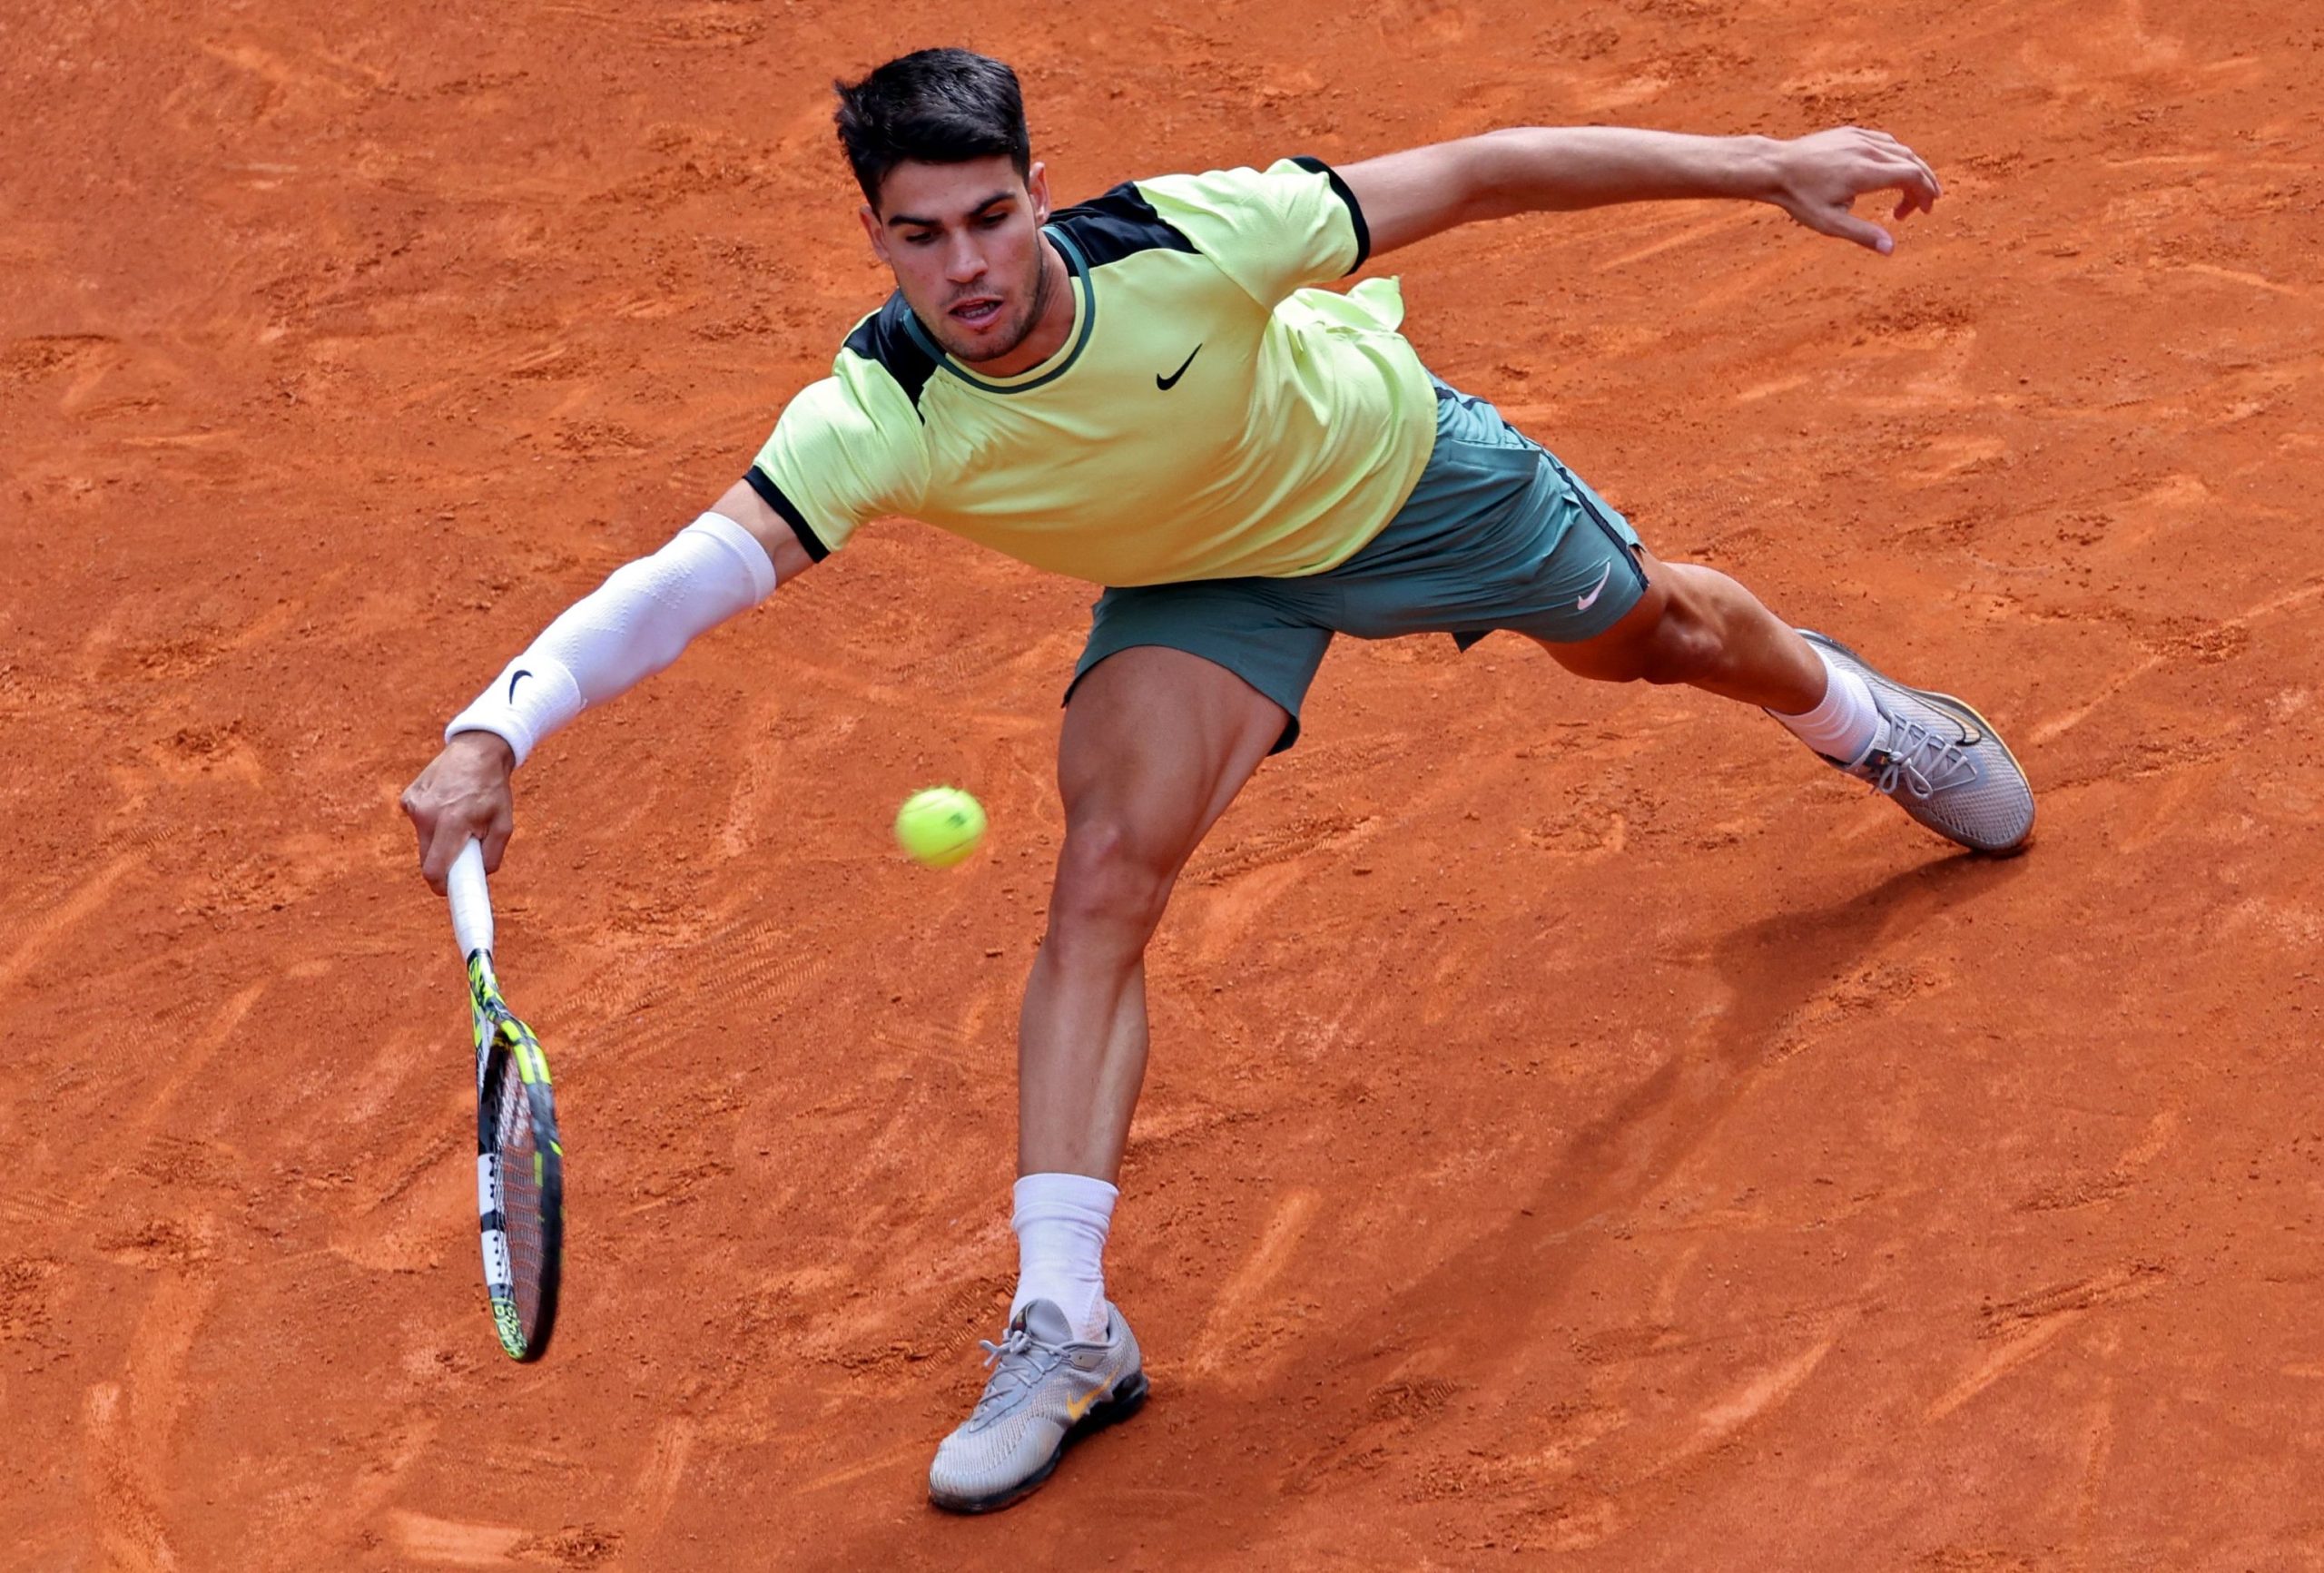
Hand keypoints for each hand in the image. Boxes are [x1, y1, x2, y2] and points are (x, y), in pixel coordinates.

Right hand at [400, 732, 515, 894]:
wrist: (477, 751)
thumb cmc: (493, 790)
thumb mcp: (505, 825)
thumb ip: (492, 856)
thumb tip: (478, 877)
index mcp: (452, 823)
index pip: (434, 870)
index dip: (441, 887)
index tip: (449, 892)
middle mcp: (427, 815)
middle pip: (426, 859)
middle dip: (443, 864)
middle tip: (462, 855)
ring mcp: (414, 805)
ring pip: (423, 841)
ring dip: (438, 841)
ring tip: (458, 820)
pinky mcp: (407, 798)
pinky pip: (419, 823)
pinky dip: (432, 822)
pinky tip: (447, 805)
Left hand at [1766, 127, 1940, 254]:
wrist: (1774, 167)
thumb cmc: (1799, 198)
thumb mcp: (1829, 223)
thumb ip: (1862, 235)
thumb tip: (1891, 249)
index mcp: (1865, 172)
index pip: (1912, 176)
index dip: (1925, 193)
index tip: (1923, 212)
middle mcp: (1867, 150)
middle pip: (1912, 162)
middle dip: (1924, 184)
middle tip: (1922, 207)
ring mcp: (1859, 138)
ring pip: (1900, 150)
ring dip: (1912, 170)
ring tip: (1910, 193)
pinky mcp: (1851, 133)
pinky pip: (1884, 142)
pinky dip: (1897, 157)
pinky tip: (1891, 172)